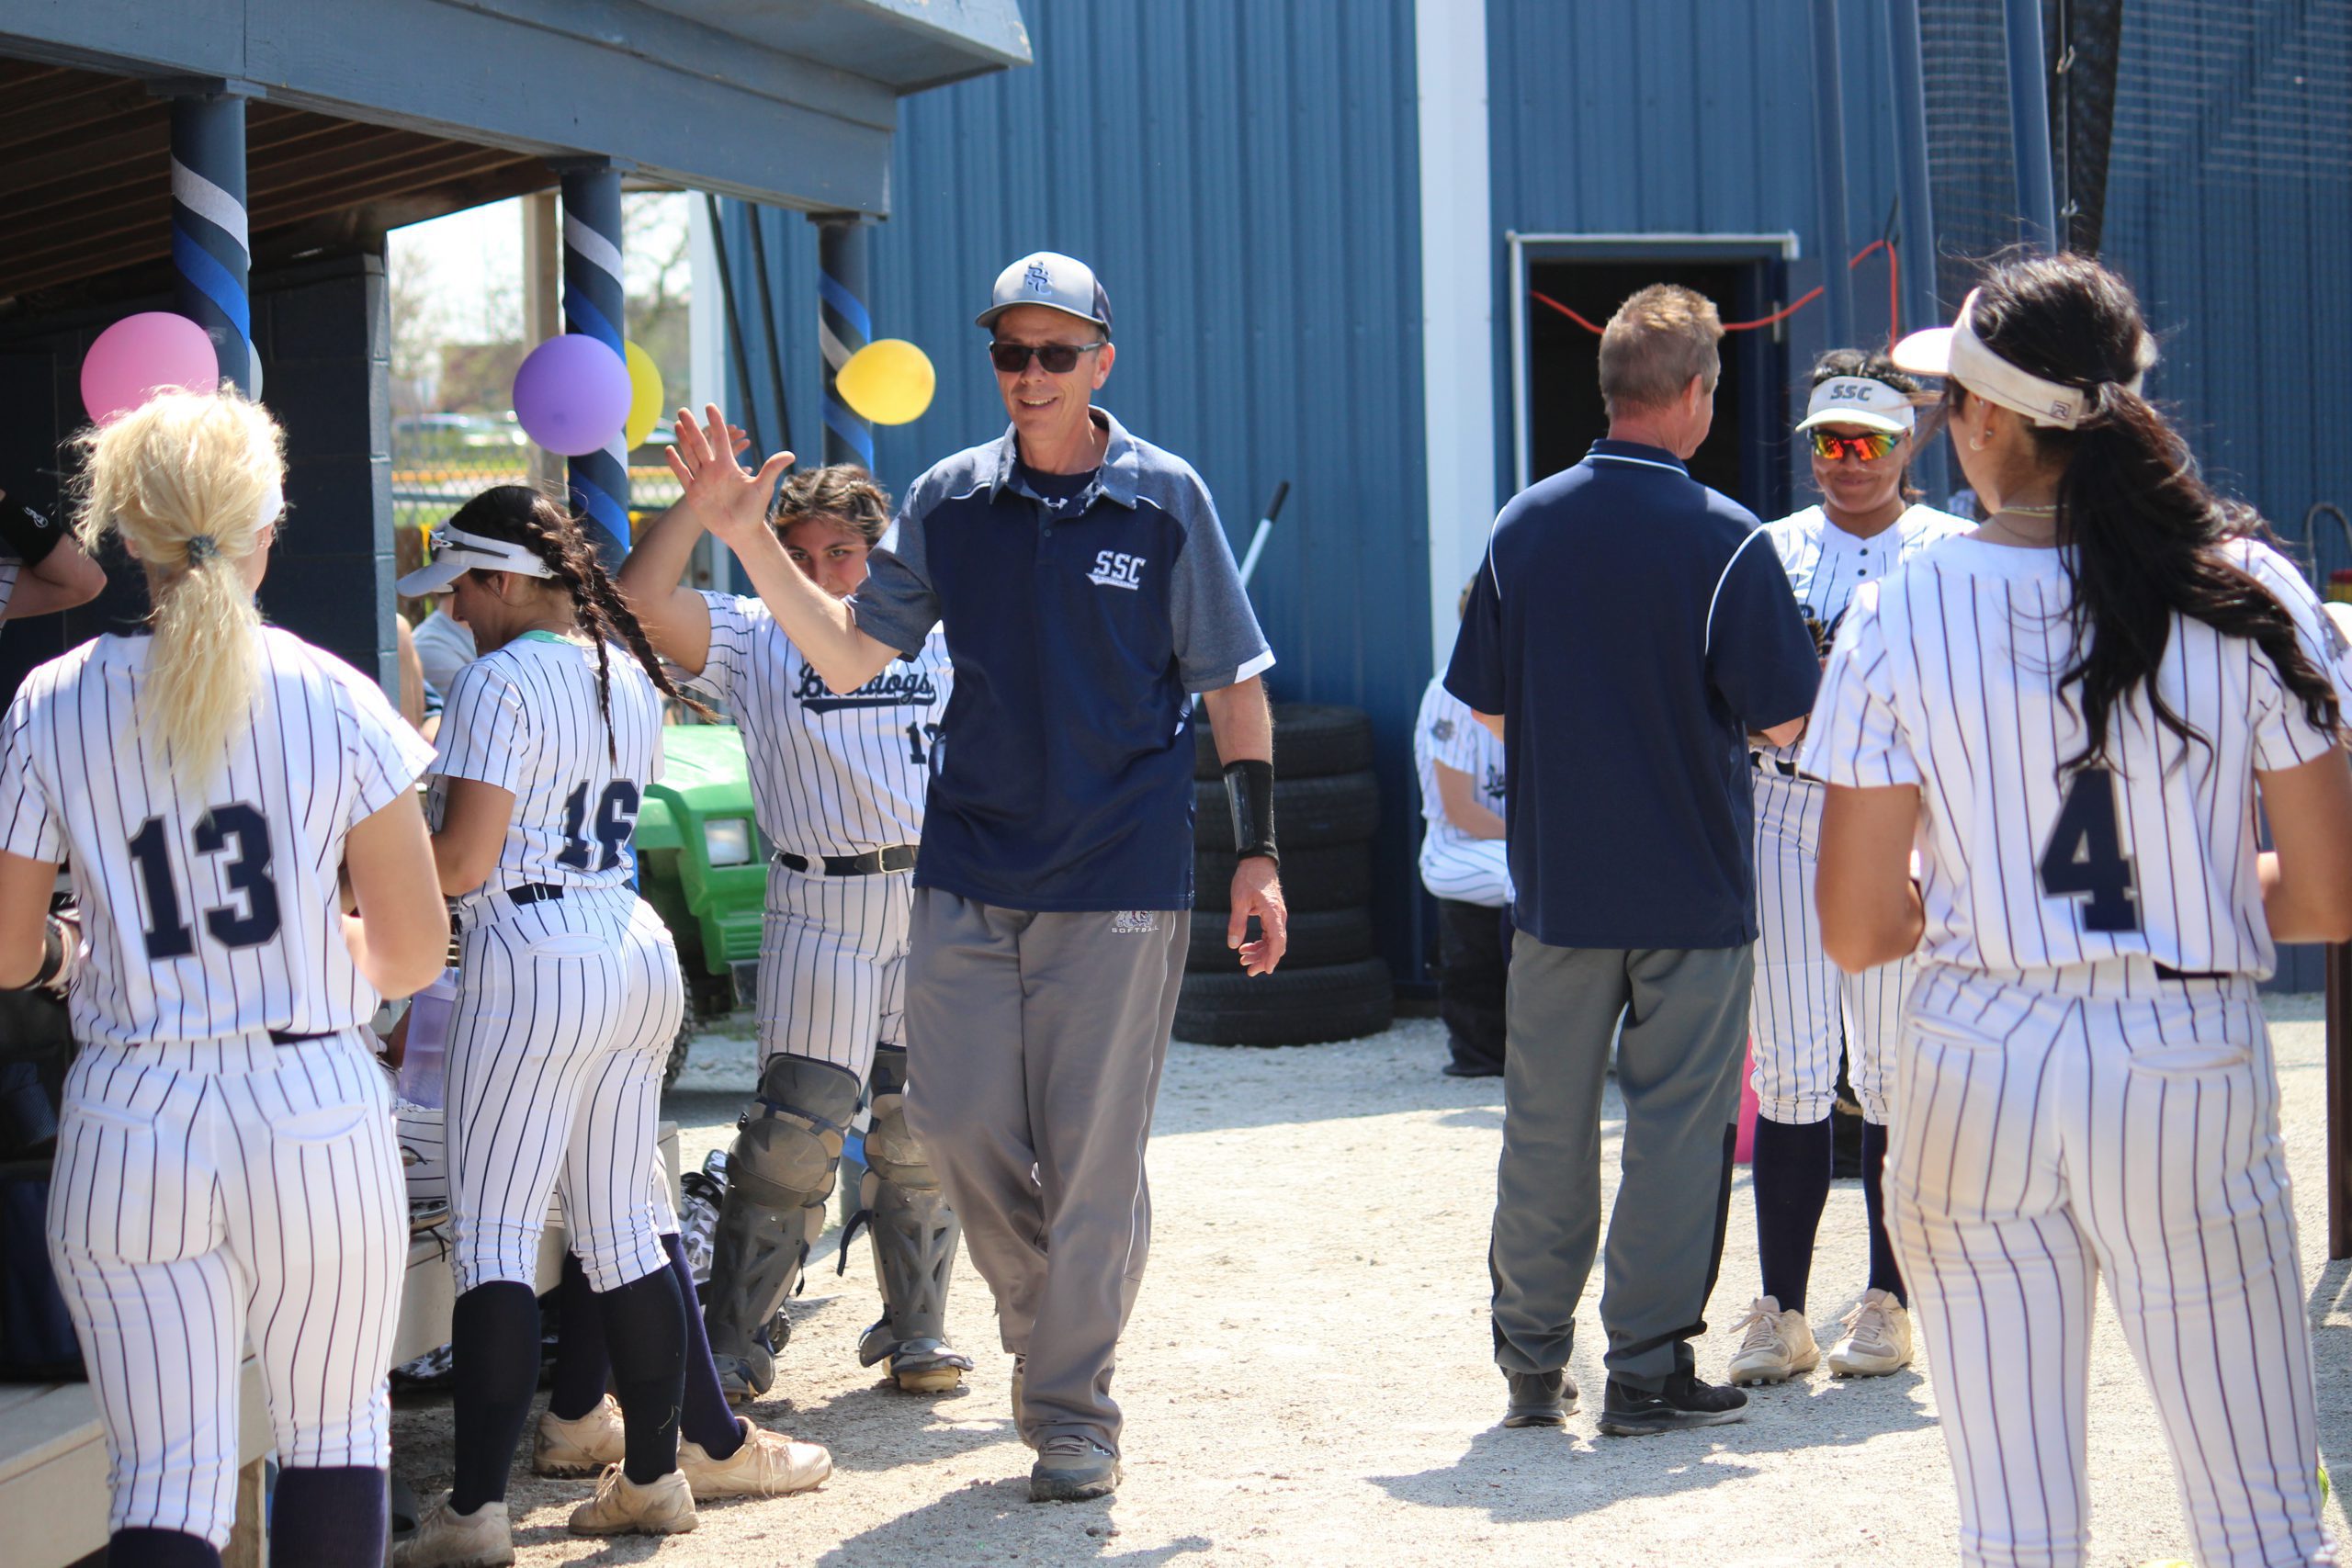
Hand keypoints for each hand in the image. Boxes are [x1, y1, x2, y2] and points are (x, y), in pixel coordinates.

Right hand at [665, 403, 788, 547]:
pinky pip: (682, 475)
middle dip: (692, 427)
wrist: (741, 531)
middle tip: (683, 410)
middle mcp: (713, 470)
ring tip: (676, 424)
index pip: (720, 440)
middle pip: (701, 444)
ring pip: (690, 455)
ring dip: (682, 440)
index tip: (710, 406)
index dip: (716, 423)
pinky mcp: (694, 493)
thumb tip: (791, 454)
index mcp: (728, 466)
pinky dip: (675, 463)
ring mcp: (702, 481)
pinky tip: (669, 449)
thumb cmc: (754, 511)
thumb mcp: (762, 487)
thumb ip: (772, 469)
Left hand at [1226, 855, 1287, 975]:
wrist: (1257, 862)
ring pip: (1272, 941)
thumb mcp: (1239, 901)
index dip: (1272, 957)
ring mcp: (1276, 916)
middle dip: (1263, 959)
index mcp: (1273, 913)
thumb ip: (1237, 923)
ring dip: (1260, 952)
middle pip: (1276, 945)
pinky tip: (1246, 947)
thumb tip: (1233, 945)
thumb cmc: (1248, 879)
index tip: (1266, 970)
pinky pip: (1269, 934)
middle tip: (1248, 970)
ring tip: (1243, 959)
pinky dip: (1259, 943)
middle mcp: (1279, 917)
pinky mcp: (1272, 915)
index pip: (1277, 941)